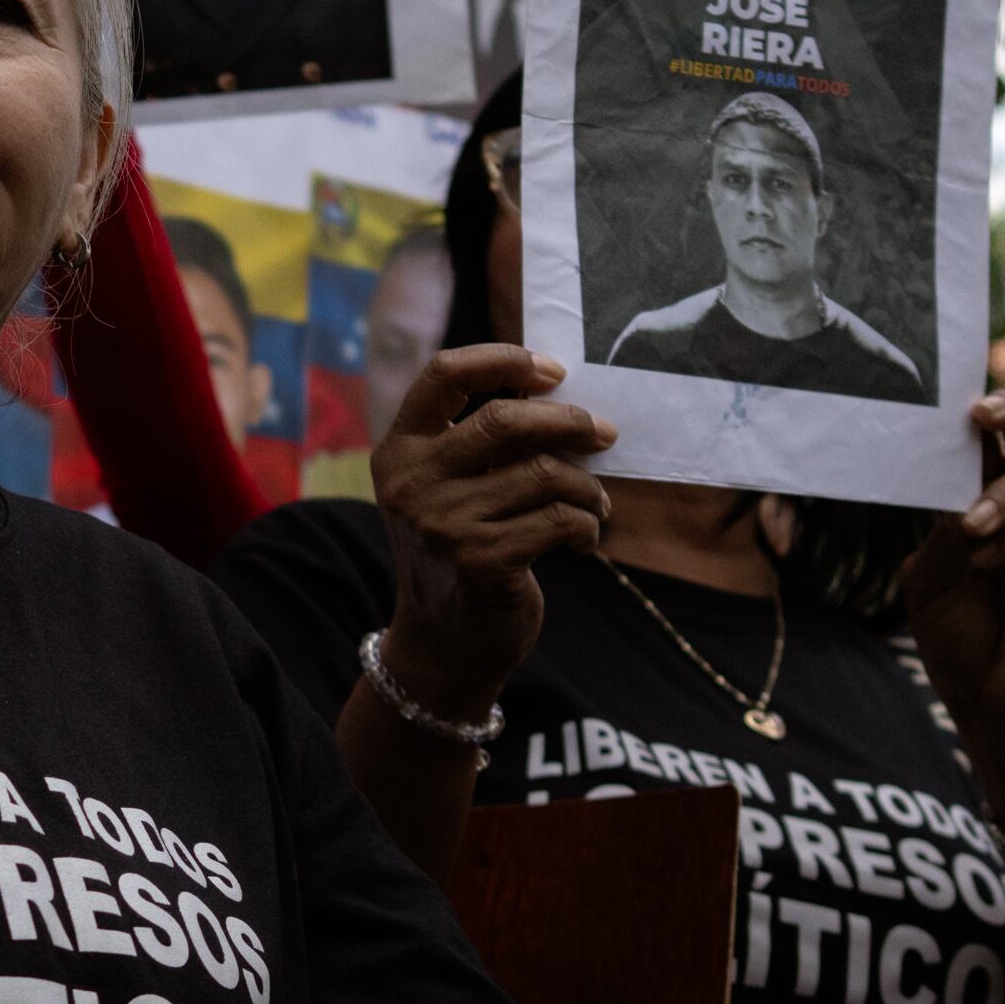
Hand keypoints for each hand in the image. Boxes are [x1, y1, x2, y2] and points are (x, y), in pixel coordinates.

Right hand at [366, 346, 613, 721]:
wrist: (444, 644)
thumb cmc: (459, 551)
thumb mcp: (449, 491)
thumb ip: (483, 445)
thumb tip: (562, 397)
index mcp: (399, 451)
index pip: (443, 374)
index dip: (502, 360)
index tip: (551, 371)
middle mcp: (413, 483)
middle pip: (504, 420)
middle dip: (568, 421)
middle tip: (604, 432)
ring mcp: (443, 523)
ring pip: (545, 474)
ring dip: (586, 488)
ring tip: (595, 505)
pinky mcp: (481, 560)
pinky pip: (560, 521)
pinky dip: (586, 526)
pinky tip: (584, 540)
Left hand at [898, 390, 1004, 764]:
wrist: (989, 697)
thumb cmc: (956, 635)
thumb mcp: (929, 579)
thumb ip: (942, 534)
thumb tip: (958, 494)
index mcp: (981, 499)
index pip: (988, 440)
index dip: (982, 410)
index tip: (958, 400)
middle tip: (982, 414)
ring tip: (971, 527)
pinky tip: (987, 556)